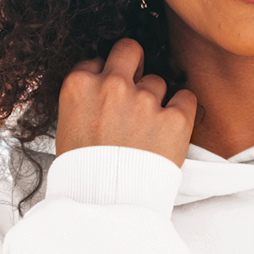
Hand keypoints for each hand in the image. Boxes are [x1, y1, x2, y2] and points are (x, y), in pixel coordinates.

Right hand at [56, 39, 197, 167]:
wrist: (105, 204)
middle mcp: (112, 86)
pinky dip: (182, 111)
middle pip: (129, 49)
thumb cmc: (83, 173)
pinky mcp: (174, 118)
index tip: (107, 91)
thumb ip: (84, 99)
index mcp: (79, 85)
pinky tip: (171, 128)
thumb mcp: (66, 128)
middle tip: (136, 85)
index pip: (96, 61)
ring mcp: (144, 100)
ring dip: (156, 100)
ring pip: (158, 82)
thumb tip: (99, 85)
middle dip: (134, 63)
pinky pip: (186, 98)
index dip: (104, 75)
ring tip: (147, 130)